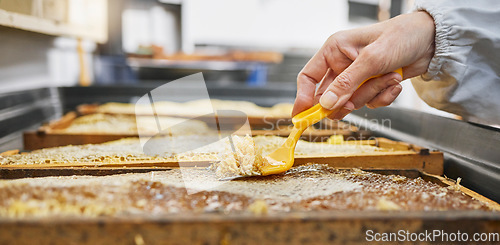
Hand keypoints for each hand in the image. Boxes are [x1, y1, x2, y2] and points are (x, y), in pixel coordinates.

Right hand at [292, 11, 435, 118]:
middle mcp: (342, 64)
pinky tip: (394, 82)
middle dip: (346, 99)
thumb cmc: (401, 37)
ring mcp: (357, 77)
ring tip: (388, 76)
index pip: (309, 77)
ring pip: (352, 101)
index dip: (303, 97)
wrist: (432, 40)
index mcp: (334, 50)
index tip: (301, 116)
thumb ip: (347, 83)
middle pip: (330, 95)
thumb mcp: (371, 59)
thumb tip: (326, 104)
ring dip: (372, 94)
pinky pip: (369, 103)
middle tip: (353, 101)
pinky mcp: (371, 86)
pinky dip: (383, 97)